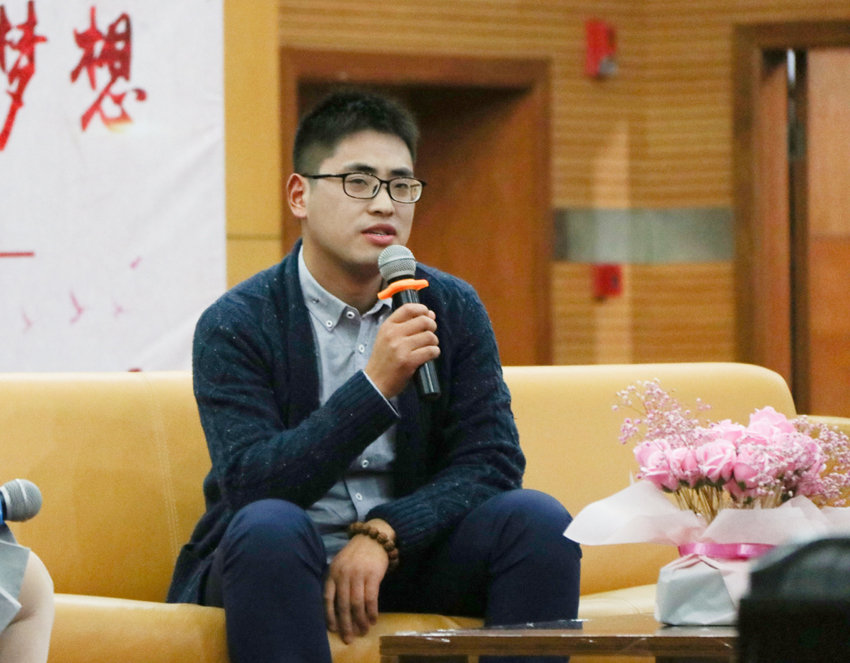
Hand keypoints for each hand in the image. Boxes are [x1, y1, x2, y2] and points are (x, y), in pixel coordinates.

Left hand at [324, 519, 395, 643]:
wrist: (373, 538)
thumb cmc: (355, 554)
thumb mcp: (340, 564)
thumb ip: (336, 581)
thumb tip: (334, 608)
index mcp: (332, 572)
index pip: (328, 598)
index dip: (330, 615)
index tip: (334, 629)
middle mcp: (343, 574)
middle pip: (343, 605)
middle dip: (346, 624)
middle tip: (349, 638)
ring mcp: (358, 574)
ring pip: (357, 603)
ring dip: (361, 620)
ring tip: (364, 630)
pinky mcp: (373, 575)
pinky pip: (371, 598)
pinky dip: (372, 611)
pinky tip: (374, 619)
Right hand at [365, 303, 439, 398]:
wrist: (374, 382)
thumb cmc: (384, 360)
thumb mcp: (388, 338)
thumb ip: (406, 325)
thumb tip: (430, 314)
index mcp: (387, 326)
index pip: (408, 308)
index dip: (422, 309)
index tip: (428, 315)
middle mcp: (393, 334)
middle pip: (423, 321)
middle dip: (432, 327)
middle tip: (429, 335)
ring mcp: (400, 348)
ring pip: (430, 336)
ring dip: (434, 342)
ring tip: (428, 347)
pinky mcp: (408, 361)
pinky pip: (431, 351)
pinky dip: (434, 352)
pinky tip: (430, 355)